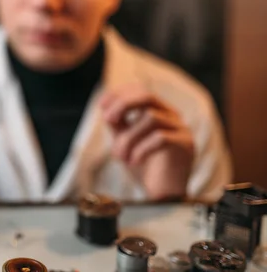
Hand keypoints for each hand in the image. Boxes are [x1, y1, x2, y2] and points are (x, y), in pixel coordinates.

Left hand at [99, 84, 193, 199]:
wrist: (162, 196)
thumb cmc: (144, 167)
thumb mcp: (125, 142)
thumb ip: (118, 125)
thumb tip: (106, 108)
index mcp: (158, 112)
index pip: (140, 91)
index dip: (119, 94)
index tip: (101, 105)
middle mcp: (172, 117)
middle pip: (148, 96)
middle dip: (123, 104)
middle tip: (108, 119)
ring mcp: (181, 129)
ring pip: (151, 118)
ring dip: (129, 137)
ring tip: (121, 157)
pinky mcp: (185, 145)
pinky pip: (160, 137)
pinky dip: (141, 149)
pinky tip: (134, 162)